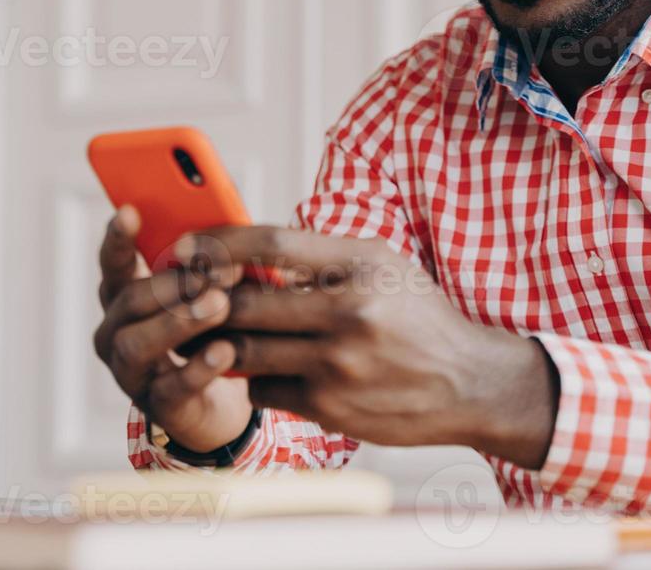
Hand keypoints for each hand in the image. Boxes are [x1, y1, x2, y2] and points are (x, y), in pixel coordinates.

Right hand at [92, 207, 254, 452]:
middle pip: (129, 300)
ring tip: (220, 305)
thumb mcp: (208, 291)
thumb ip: (208, 262)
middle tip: (214, 272)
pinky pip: (171, 388)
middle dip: (172, 283)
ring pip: (137, 344)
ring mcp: (130, 372)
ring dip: (179, 321)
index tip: (131, 212)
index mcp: (123, 295)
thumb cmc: (211, 330)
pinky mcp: (157, 407)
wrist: (219, 401)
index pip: (113, 262)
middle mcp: (115, 332)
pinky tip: (225, 351)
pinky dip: (198, 368)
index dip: (118, 238)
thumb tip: (233, 230)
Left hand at [175, 226, 558, 468]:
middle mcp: (349, 312)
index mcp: (361, 265)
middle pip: (247, 301)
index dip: (219, 244)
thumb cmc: (419, 316)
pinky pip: (263, 387)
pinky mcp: (330, 407)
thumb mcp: (381, 265)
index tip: (185, 247)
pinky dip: (251, 376)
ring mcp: (338, 364)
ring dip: (219, 341)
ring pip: (245, 349)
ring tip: (207, 330)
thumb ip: (321, 256)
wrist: (470, 383)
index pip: (273, 244)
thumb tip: (246, 252)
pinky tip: (258, 367)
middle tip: (180, 295)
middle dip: (205, 299)